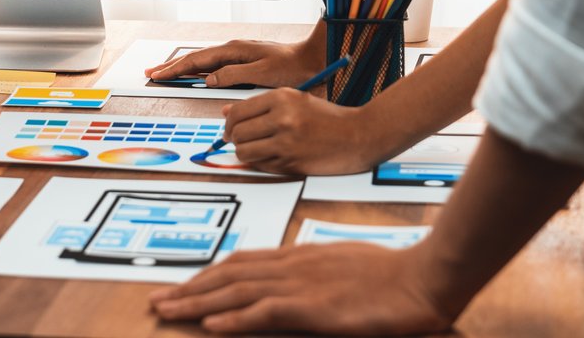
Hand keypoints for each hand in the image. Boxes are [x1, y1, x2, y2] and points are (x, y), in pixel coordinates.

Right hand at [146, 37, 318, 87]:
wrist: (313, 59)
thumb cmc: (291, 67)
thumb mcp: (262, 74)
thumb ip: (233, 75)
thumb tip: (208, 79)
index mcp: (234, 51)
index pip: (196, 60)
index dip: (175, 69)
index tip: (158, 75)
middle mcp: (233, 49)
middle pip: (195, 58)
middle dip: (172, 65)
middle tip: (152, 73)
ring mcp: (238, 54)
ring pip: (203, 61)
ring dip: (183, 67)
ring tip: (167, 72)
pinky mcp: (244, 61)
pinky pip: (213, 65)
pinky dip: (199, 69)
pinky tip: (195, 74)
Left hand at [150, 243, 460, 334]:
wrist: (426, 277)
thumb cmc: (394, 276)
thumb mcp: (346, 267)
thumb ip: (318, 275)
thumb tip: (300, 288)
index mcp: (299, 257)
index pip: (242, 263)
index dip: (209, 274)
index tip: (184, 284)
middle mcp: (292, 266)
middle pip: (228, 275)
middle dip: (189, 288)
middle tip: (157, 300)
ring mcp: (300, 285)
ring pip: (235, 291)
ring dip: (196, 302)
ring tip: (166, 310)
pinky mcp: (313, 307)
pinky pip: (263, 312)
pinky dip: (232, 319)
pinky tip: (209, 326)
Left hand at [224, 88, 390, 174]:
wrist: (359, 135)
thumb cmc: (326, 117)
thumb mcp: (295, 100)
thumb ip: (260, 105)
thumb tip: (226, 113)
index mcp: (282, 98)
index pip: (238, 111)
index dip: (229, 123)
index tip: (230, 128)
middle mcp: (282, 118)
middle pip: (237, 132)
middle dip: (234, 138)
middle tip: (241, 140)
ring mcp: (286, 142)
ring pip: (243, 151)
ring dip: (245, 152)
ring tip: (255, 149)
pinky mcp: (291, 162)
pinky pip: (259, 164)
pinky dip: (259, 162)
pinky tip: (270, 156)